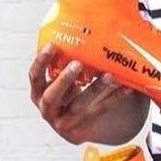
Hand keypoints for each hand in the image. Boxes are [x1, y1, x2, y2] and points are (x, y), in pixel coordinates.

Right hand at [29, 44, 146, 144]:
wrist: (76, 127)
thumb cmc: (68, 96)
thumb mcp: (61, 83)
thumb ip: (64, 65)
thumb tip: (84, 29)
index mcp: (38, 93)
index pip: (34, 76)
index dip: (41, 62)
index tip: (52, 46)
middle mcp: (46, 109)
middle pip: (52, 95)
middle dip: (65, 79)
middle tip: (77, 63)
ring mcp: (61, 123)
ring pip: (79, 106)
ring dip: (95, 89)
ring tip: (109, 76)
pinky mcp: (79, 131)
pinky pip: (98, 112)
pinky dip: (113, 99)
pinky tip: (125, 88)